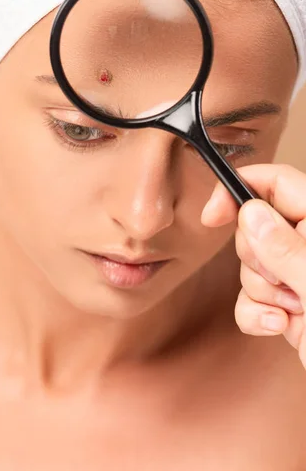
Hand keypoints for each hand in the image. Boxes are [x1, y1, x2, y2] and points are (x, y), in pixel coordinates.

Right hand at [202, 164, 305, 368]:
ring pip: (249, 265)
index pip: (279, 183)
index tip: (213, 213)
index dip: (242, 189)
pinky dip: (257, 314)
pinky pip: (249, 298)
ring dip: (262, 292)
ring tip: (295, 310)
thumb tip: (251, 213)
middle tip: (285, 281)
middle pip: (254, 226)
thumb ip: (286, 248)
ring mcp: (296, 277)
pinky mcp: (286, 305)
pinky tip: (280, 326)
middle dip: (257, 259)